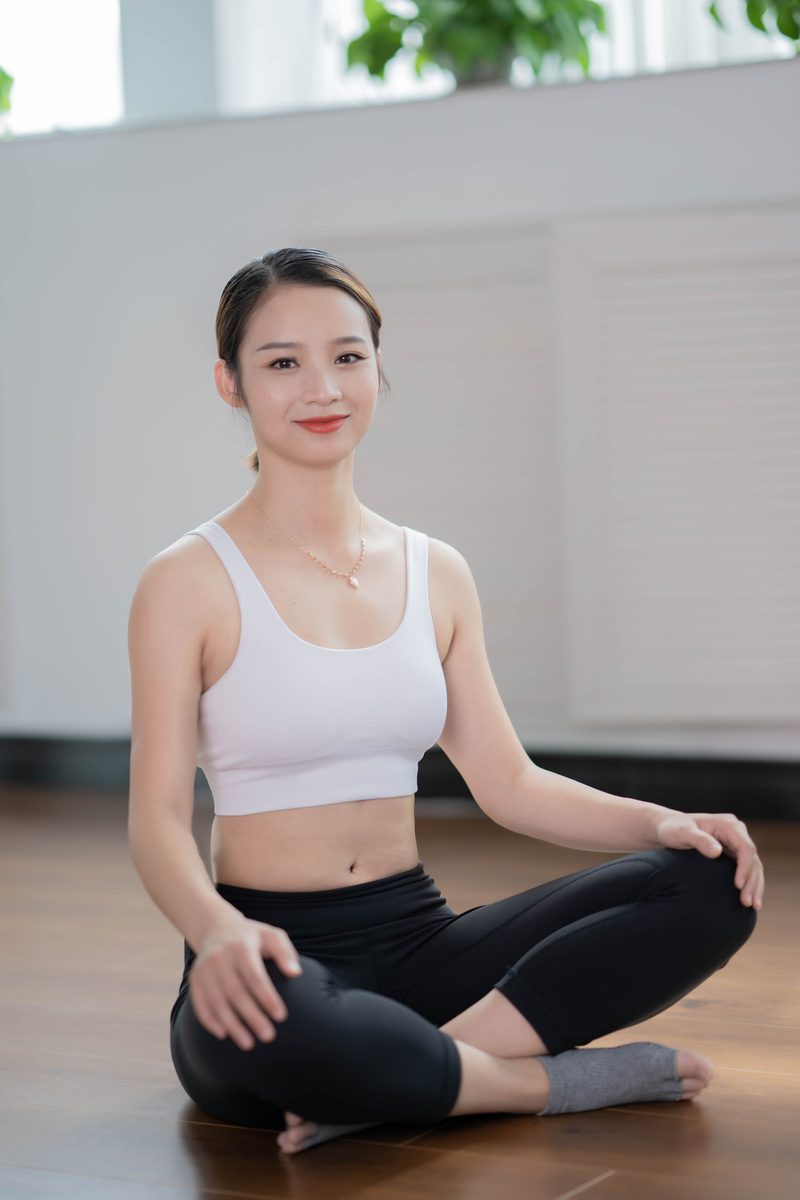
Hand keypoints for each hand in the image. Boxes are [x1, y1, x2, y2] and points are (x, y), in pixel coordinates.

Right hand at [189, 916, 302, 1049]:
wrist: (216, 927)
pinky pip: (200, 1004)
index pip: (254, 976)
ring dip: (232, 1025)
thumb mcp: (271, 935)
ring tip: (249, 1043)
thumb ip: (285, 952)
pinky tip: (224, 1035)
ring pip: (217, 1002)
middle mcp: (219, 958)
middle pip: (236, 992)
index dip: (267, 997)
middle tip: (268, 1036)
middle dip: (252, 1017)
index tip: (281, 1016)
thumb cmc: (252, 936)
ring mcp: (204, 969)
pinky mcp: (194, 979)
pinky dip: (210, 1021)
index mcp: (241, 947)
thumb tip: (296, 973)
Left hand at [654, 811, 763, 909]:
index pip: (745, 847)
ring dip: (754, 886)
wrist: (667, 829)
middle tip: (748, 903)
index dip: (745, 867)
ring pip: (753, 866)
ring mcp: (735, 844)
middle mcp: (736, 833)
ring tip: (753, 906)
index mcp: (728, 825)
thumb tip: (717, 852)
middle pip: (752, 859)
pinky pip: (746, 870)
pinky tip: (749, 899)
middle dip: (752, 882)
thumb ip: (699, 840)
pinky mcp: (732, 854)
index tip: (738, 885)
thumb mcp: (683, 833)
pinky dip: (749, 884)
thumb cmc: (673, 829)